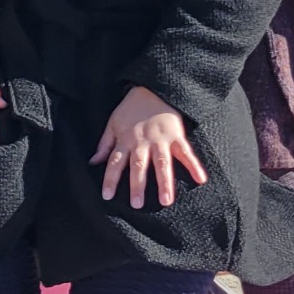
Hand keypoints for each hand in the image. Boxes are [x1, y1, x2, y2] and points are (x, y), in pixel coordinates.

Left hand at [91, 87, 206, 209]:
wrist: (153, 88)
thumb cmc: (130, 108)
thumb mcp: (113, 123)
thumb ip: (104, 144)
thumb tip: (93, 162)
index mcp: (125, 140)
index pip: (115, 163)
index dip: (110, 179)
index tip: (107, 196)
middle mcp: (143, 142)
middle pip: (139, 165)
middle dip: (138, 185)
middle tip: (137, 205)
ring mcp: (161, 139)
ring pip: (162, 163)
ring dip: (164, 182)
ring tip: (166, 201)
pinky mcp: (177, 136)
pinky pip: (186, 152)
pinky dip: (194, 165)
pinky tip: (201, 179)